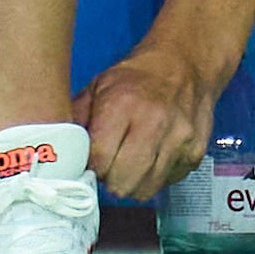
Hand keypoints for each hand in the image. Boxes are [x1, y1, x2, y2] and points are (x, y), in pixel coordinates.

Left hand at [84, 40, 222, 200]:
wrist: (187, 63)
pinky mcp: (196, 152)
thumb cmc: (134, 79)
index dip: (91, 167)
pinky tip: (153, 158)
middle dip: (111, 180)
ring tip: (131, 163)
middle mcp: (154, 123)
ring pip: (145, 189)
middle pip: (122, 182)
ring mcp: (180, 139)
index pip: (100, 161)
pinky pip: (167, 183)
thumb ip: (75, 121)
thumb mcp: (97, 88)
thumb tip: (58, 157)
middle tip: (111, 166)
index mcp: (123, 105)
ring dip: (133, 183)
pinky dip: (157, 177)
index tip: (92, 160)